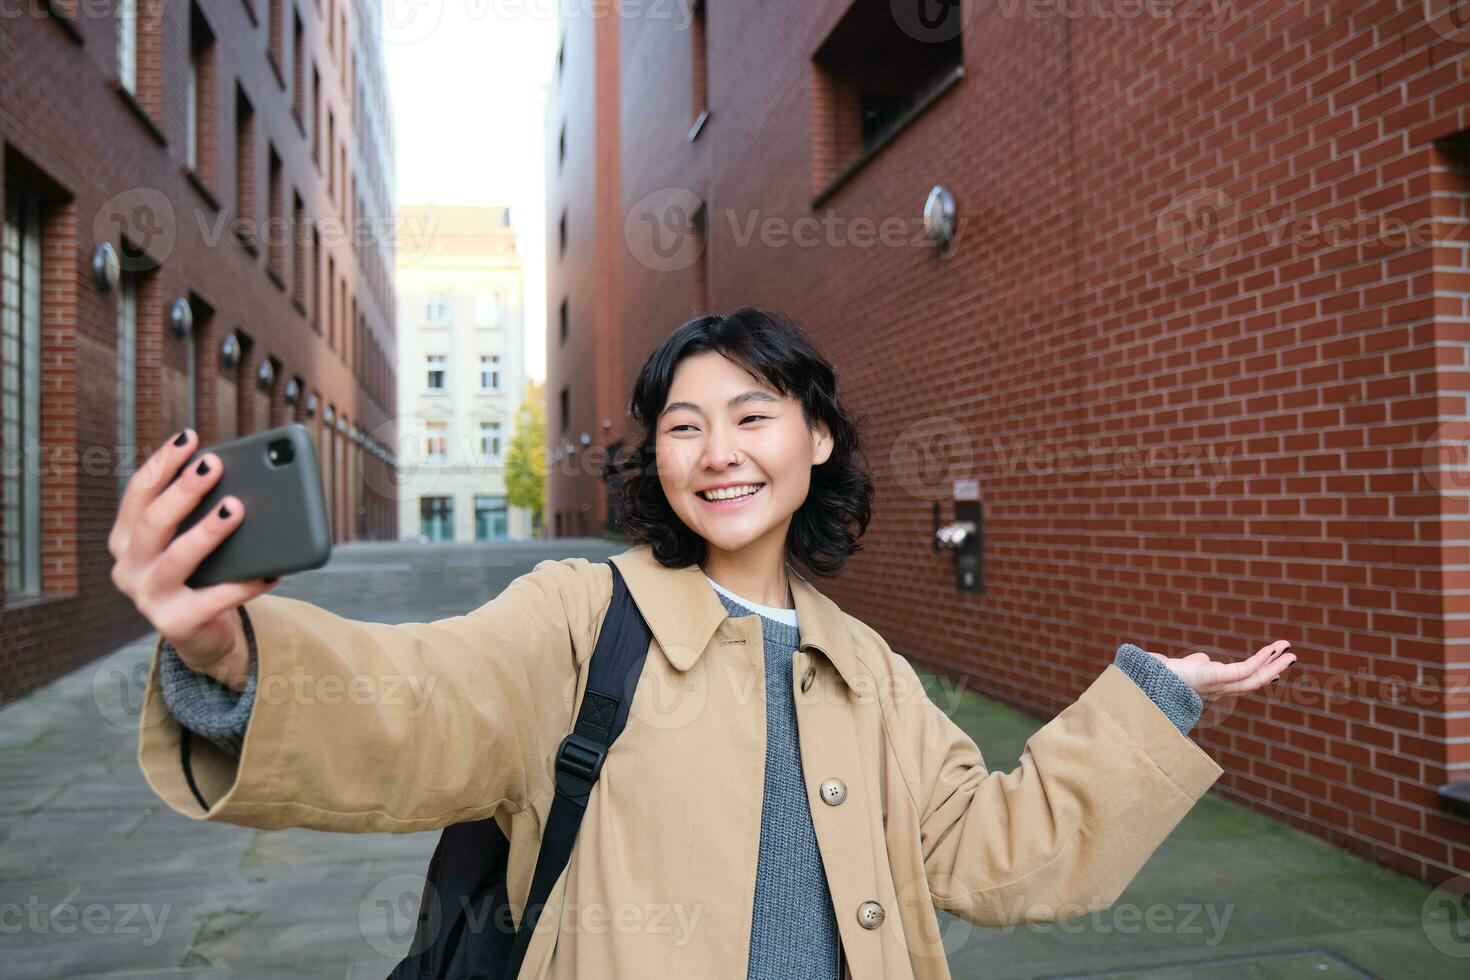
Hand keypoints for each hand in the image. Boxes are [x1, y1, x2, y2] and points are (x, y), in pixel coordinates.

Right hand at [109, 429, 280, 690]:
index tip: (189, 437)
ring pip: (178, 557)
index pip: (138, 492)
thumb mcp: (193, 540)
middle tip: (215, 465)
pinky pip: (216, 599)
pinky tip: (272, 570)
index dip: (162, 463)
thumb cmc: (202, 574)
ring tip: (236, 508)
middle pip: (154, 521)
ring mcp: (148, 598)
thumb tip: (240, 474)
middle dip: (185, 490)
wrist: (204, 635)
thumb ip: (201, 512)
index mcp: (126, 539)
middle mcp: (128, 567)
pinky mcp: (176, 623)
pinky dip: (246, 582)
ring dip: (208, 531)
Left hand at [1141, 640, 1296, 702]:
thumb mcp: (1180, 667)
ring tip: (1291, 652)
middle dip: (1272, 672)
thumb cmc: (1156, 675)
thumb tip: (1204, 658)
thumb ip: (1195, 664)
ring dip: (1274, 665)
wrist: (1143, 680)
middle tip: (1290, 658)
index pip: (1238, 683)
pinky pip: (1245, 670)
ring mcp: (1217, 687)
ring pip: (1254, 679)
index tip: (1272, 666)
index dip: (1257, 675)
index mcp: (1209, 688)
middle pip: (1251, 684)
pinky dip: (1262, 659)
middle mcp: (1217, 692)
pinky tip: (1275, 649)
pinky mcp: (1216, 678)